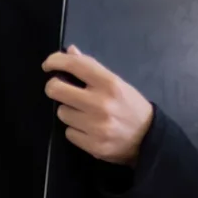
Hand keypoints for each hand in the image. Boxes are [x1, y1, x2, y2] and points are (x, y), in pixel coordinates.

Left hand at [41, 47, 154, 164]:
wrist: (149, 138)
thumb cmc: (131, 106)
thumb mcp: (117, 83)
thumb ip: (92, 67)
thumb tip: (70, 51)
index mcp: (109, 83)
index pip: (74, 65)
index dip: (56, 60)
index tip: (48, 65)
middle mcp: (100, 103)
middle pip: (56, 89)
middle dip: (54, 87)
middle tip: (60, 89)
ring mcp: (96, 126)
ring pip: (62, 112)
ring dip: (69, 111)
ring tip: (84, 113)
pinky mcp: (93, 146)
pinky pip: (69, 133)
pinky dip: (75, 130)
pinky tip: (88, 129)